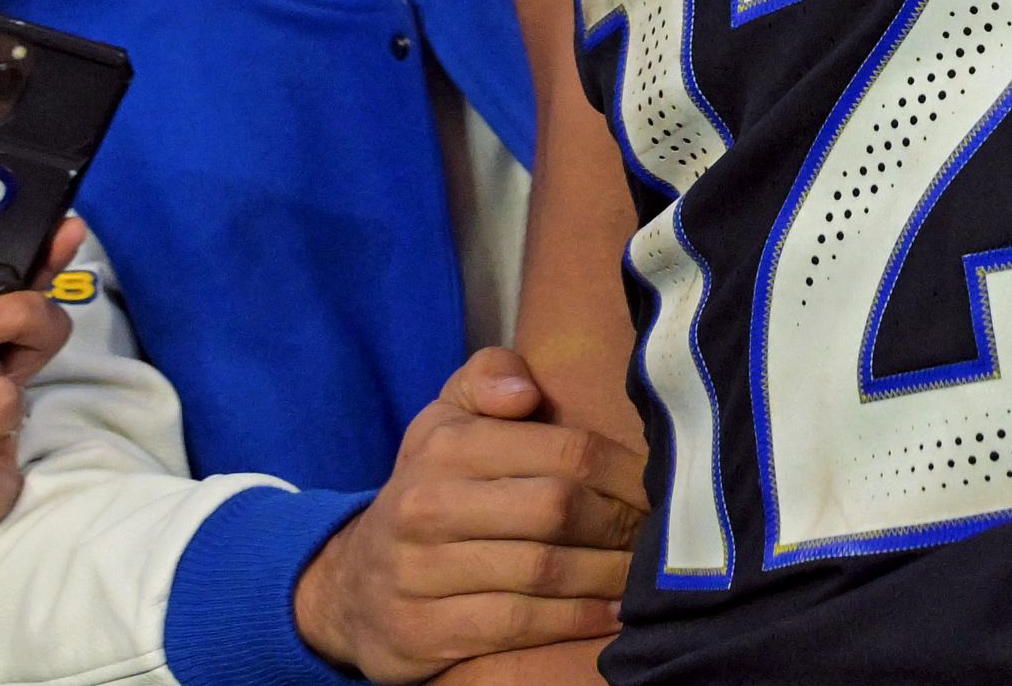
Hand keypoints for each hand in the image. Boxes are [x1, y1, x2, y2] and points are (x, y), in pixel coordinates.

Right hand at [288, 348, 641, 679]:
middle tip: (658, 537)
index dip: (625, 472)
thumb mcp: (444, 421)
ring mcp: (421, 573)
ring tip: (643, 579)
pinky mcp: (424, 632)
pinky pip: (519, 625)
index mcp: (445, 445)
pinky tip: (610, 617)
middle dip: (622, 525)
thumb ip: (487, 378)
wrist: (351, 584)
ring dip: (608, 577)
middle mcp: (428, 505)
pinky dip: (575, 621)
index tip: (660, 489)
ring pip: (543, 572)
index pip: (563, 451)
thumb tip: (524, 388)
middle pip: (557, 510)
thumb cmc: (429, 490)